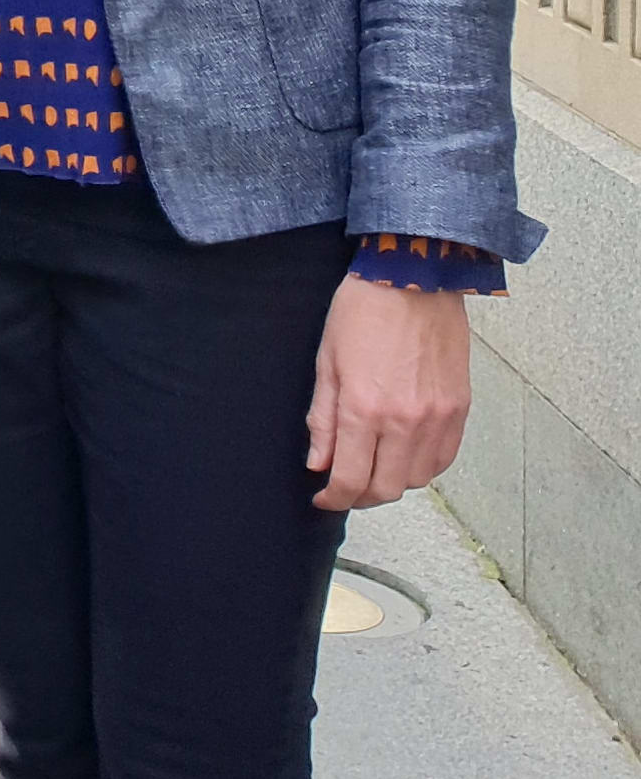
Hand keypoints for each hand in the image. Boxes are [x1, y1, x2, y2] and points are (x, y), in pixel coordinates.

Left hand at [308, 274, 471, 511]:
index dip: (333, 498)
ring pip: (417, 479)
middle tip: (344, 488)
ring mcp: (437, 417)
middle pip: (385, 488)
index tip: (323, 498)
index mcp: (364, 409)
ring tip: (373, 468)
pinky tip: (404, 456)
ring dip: (392, 483)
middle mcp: (404, 421)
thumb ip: (322, 420)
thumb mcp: (326, 363)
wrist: (413, 280)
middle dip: (360, 496)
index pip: (349, 479)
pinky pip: (443, 458)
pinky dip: (422, 467)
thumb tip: (318, 463)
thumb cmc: (362, 313)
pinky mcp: (460, 409)